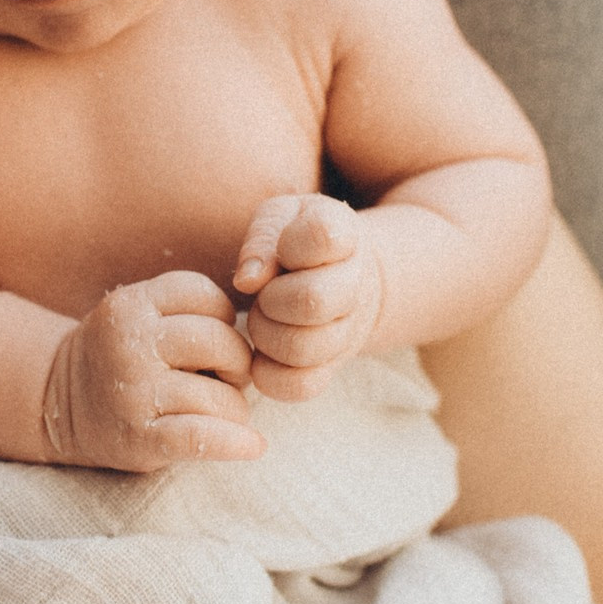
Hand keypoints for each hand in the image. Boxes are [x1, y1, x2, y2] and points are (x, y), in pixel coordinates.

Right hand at [41, 270, 263, 470]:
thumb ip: (187, 312)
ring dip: (234, 408)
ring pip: (220, 396)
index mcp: (131, 304)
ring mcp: (133, 391)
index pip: (205, 295)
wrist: (56, 404)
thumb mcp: (138, 316)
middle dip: (237, 363)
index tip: (216, 338)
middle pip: (220, 341)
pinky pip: (203, 437)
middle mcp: (129, 343)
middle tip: (227, 379)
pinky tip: (253, 446)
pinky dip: (236, 444)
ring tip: (220, 412)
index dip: (224, 317)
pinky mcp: (140, 436)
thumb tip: (264, 330)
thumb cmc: (119, 357)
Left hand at [234, 194, 384, 400]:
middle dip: (270, 299)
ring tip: (263, 318)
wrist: (342, 273)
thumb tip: (246, 281)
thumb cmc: (298, 239)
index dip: (290, 244)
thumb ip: (262, 238)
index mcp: (344, 235)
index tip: (286, 248)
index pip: (322, 235)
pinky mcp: (332, 368)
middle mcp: (356, 285)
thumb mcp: (280, 217)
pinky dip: (269, 373)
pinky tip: (264, 350)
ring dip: (265, 334)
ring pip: (302, 349)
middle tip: (263, 293)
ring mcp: (348, 332)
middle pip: (311, 301)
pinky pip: (299, 386)